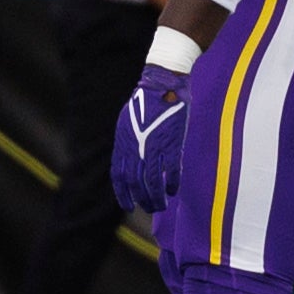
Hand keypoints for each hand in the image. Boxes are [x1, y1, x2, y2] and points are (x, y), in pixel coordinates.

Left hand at [110, 63, 190, 212]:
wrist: (162, 85)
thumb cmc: (145, 103)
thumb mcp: (127, 124)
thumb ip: (127, 145)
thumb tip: (129, 163)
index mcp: (123, 144)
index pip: (120, 177)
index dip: (123, 194)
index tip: (129, 206)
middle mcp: (136, 148)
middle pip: (136, 183)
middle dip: (142, 200)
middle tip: (150, 208)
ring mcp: (154, 147)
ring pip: (153, 182)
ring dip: (157, 197)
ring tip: (161, 205)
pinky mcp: (172, 144)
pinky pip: (172, 171)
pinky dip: (172, 184)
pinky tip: (174, 190)